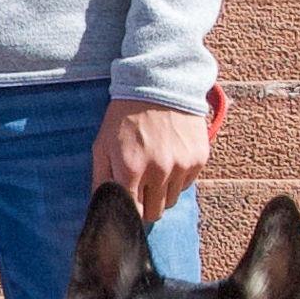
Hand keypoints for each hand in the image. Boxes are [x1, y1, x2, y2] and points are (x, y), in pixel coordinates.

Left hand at [92, 99, 209, 222]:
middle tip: (141, 187)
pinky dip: (178, 179)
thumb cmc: (124, 117)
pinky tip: (170, 158)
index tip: (128, 206)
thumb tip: (101, 208)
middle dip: (145, 204)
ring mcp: (181, 165)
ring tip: (155, 169)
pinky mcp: (198, 159)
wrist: (159, 85)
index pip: (133, 213)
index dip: (129, 213)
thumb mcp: (102, 145)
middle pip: (155, 212)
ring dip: (162, 192)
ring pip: (172, 201)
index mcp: (130, 169)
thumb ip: (101, 179)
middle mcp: (158, 171)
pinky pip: (187, 185)